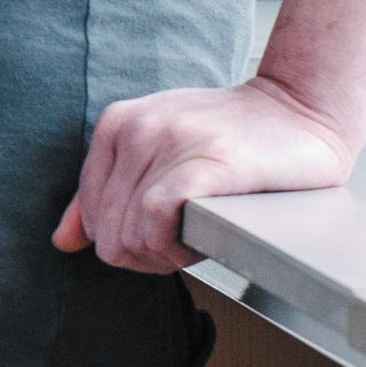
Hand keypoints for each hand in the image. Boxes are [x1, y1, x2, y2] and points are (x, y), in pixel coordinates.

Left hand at [53, 72, 354, 275]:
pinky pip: (154, 221)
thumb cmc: (233, 139)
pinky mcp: (202, 163)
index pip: (90, 216)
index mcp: (115, 124)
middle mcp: (135, 129)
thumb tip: (62, 242)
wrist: (302, 110)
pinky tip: (196, 242)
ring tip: (197, 235)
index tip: (163, 236)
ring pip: (128, 236)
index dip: (125, 241)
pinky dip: (171, 248)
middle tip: (184, 242)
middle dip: (145, 255)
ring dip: (163, 256)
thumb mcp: (157, 153)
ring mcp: (168, 141)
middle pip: (108, 235)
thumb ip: (104, 195)